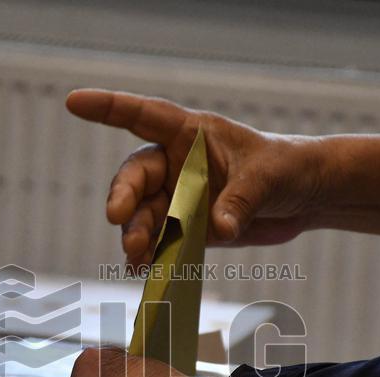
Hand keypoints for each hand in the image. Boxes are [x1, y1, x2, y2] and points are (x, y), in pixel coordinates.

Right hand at [65, 89, 328, 264]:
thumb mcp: (268, 177)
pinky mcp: (188, 229)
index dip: (108, 107)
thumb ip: (241, 200)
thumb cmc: (287, 168)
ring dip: (137, 234)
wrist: (305, 199)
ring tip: (136, 256)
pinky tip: (142, 270)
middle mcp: (177, 164)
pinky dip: (151, 256)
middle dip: (124, 198)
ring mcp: (179, 198)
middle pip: (136, 177)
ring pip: (144, 215)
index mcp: (191, 135)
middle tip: (119, 220)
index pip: (143, 116)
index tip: (74, 102)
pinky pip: (160, 242)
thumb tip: (219, 227)